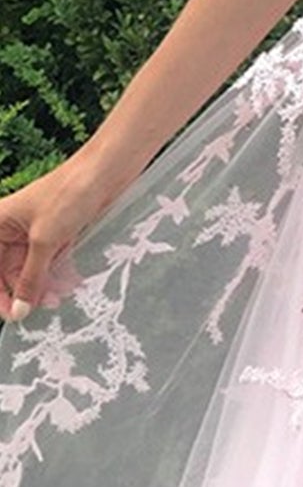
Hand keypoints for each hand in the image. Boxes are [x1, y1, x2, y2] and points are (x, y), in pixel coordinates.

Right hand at [0, 163, 97, 322]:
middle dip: (27, 291)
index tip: (15, 315)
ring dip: (45, 285)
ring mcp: (38, 231)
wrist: (107, 171)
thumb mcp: (45, 240)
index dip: (1, 293)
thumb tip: (19, 310)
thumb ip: (30, 278)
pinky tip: (70, 284)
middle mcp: (14, 228)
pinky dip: (59, 274)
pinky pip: (52, 261)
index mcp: (0, 223)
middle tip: (46, 306)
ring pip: (34, 269)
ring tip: (61, 297)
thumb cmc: (70, 194)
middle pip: (12, 271)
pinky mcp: (59, 233)